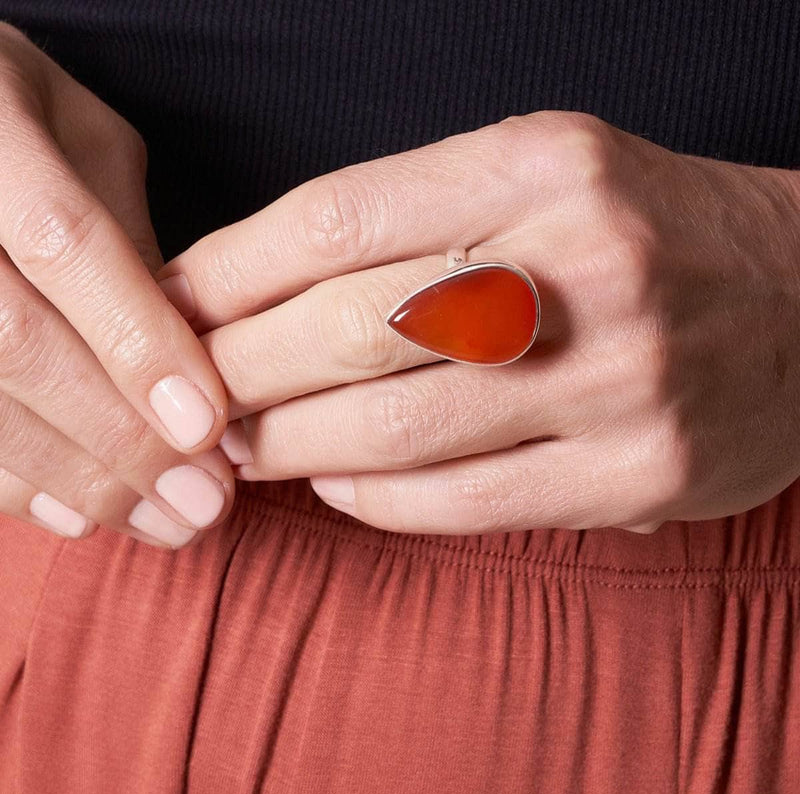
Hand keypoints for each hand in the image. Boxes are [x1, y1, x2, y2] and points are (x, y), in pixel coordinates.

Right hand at [0, 23, 234, 547]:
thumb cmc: (15, 114)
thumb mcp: (83, 139)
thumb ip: (130, 235)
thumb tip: (190, 350)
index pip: (65, 244)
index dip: (136, 343)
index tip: (206, 427)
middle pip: (14, 342)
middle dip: (118, 437)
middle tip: (202, 502)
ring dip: (76, 478)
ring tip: (162, 524)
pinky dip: (12, 483)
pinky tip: (79, 516)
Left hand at [158, 110, 799, 534]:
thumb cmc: (648, 237)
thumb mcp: (545, 180)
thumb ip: (418, 226)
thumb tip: (269, 294)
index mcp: (543, 164)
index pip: (334, 217)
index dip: (226, 271)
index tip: (169, 306)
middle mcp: (580, 263)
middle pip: (346, 330)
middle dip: (238, 373)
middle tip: (190, 397)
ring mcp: (617, 377)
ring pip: (393, 429)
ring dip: (290, 448)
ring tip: (244, 448)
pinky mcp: (638, 472)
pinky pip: (460, 502)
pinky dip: (372, 501)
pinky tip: (336, 487)